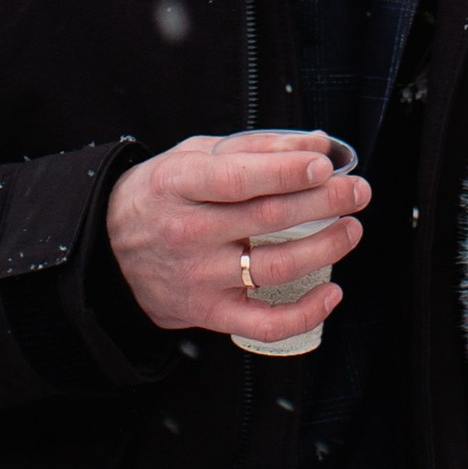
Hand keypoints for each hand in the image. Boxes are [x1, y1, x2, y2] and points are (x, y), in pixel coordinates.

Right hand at [104, 129, 368, 346]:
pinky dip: (305, 312)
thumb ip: (256, 148)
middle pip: (267, 218)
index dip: (285, 171)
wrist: (109, 249)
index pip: (237, 178)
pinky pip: (265, 323)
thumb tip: (317, 145)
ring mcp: (199, 277)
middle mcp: (187, 232)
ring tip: (351, 229)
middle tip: (358, 191)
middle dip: (325, 202)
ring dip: (326, 248)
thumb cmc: (162, 195)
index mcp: (178, 184)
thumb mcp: (194, 156)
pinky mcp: (209, 312)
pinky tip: (331, 292)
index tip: (325, 166)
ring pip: (275, 267)